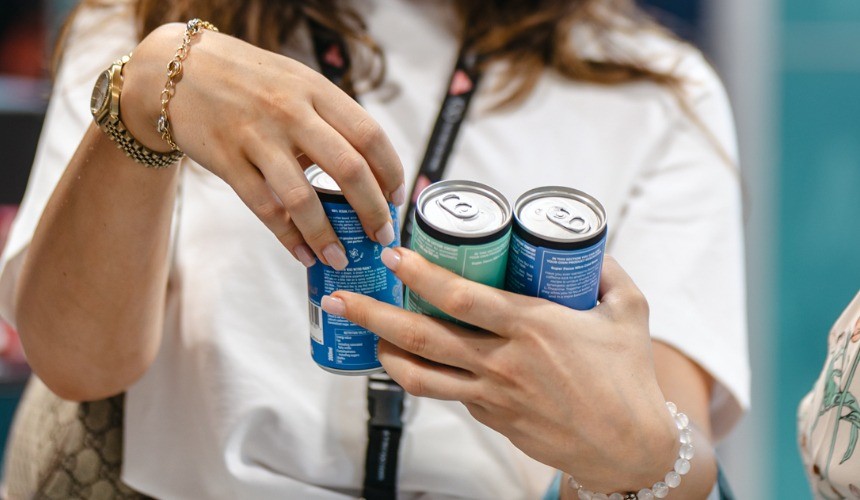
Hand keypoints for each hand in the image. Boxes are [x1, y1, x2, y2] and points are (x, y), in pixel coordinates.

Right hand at [122, 24, 404, 268]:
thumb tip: (368, 170)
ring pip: (304, 197)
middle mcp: (290, 111)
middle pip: (349, 168)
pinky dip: (288, 237)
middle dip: (373, 210)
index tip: (398, 199)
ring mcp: (257, 136)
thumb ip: (329, 118)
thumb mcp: (295, 83)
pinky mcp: (227, 160)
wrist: (177, 71)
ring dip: (328, 236)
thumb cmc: (247, 81)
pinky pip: (264, 208)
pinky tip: (303, 254)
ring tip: (341, 259)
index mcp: (316, 90)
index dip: (392, 172)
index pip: (370, 135)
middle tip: (382, 237)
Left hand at [322, 248, 678, 491]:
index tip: (392, 255)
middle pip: (423, 337)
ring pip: (421, 376)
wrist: (630, 448)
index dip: (421, 274)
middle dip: (374, 315)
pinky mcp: (491, 418)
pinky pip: (446, 394)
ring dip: (384, 354)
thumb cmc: (628, 378)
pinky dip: (421, 375)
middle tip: (339, 297)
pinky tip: (410, 360)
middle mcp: (503, 362)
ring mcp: (492, 395)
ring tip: (363, 333)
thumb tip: (591, 246)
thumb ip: (609, 273)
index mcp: (533, 327)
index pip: (463, 297)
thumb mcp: (630, 313)